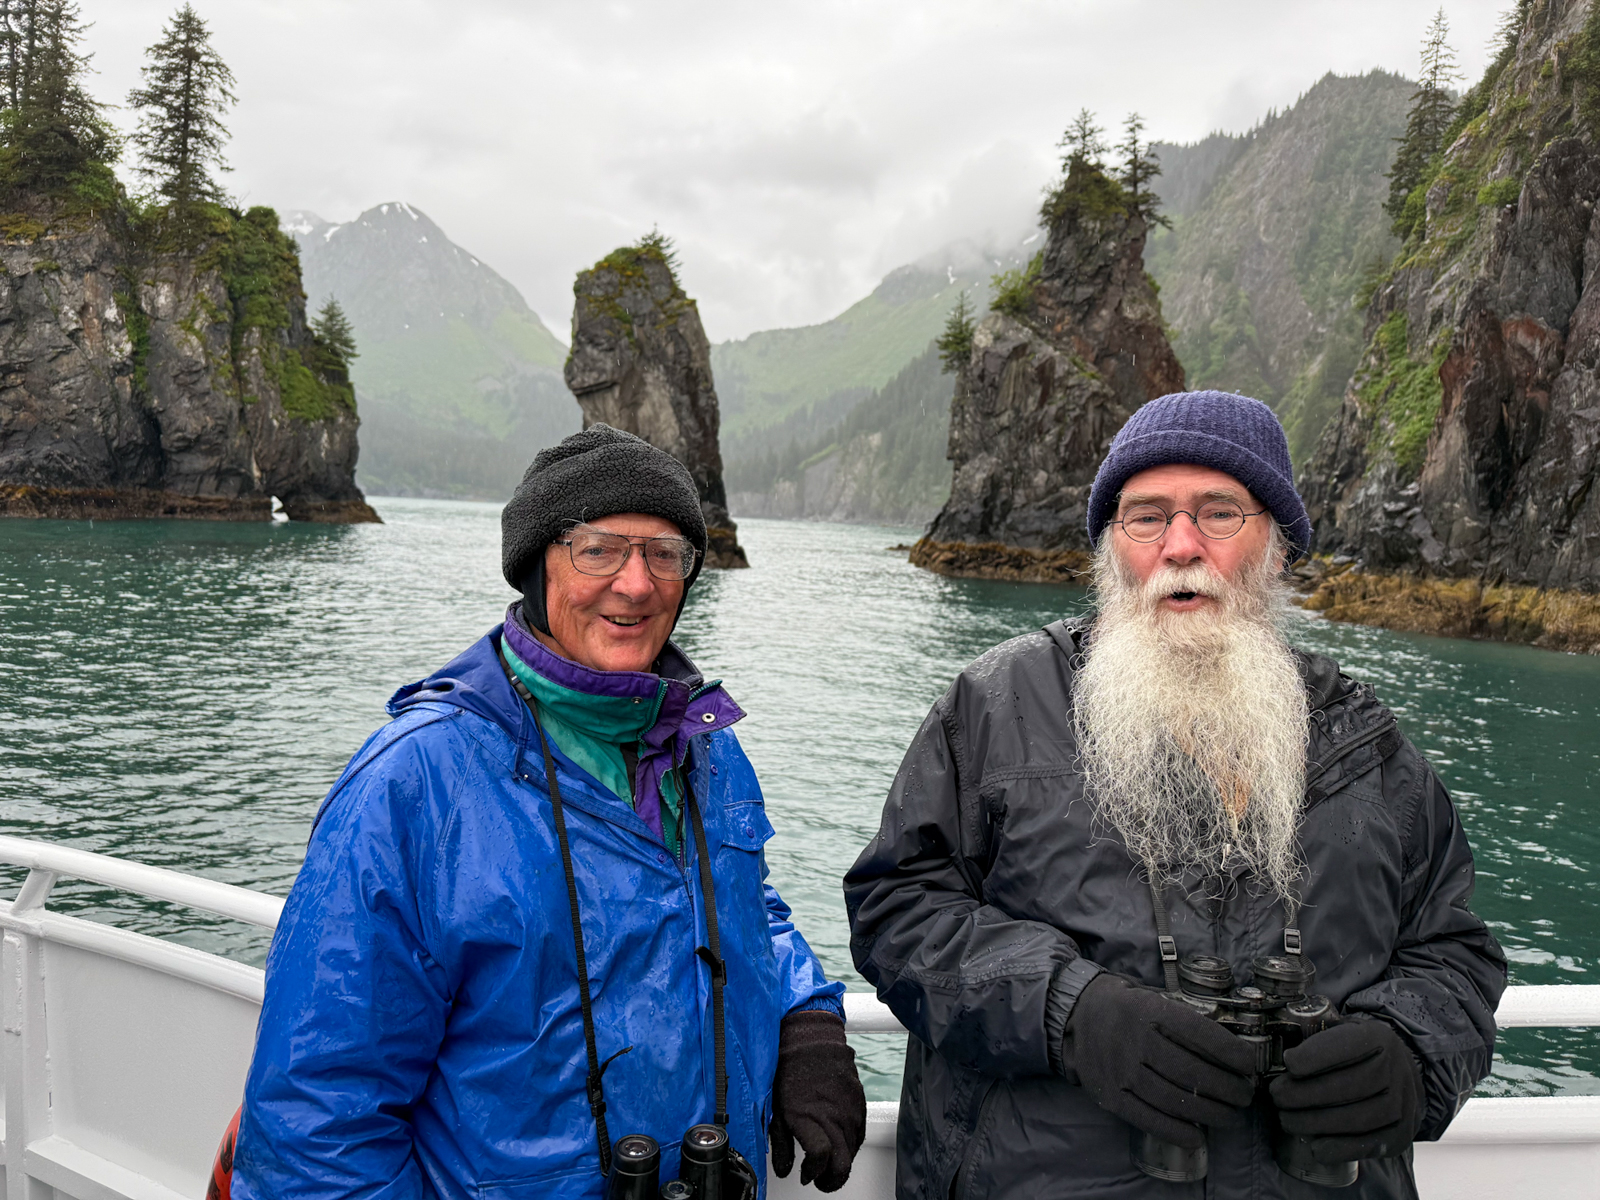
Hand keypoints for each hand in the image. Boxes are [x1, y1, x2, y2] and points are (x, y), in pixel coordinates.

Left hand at [769, 1011, 865, 1191]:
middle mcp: (835, 1117)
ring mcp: (850, 1111)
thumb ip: (781, 1146)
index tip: (805, 1175)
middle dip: (830, 1179)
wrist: (812, 1043)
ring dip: (841, 1163)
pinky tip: (839, 1142)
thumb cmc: (790, 1073)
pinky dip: (850, 1145)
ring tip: (827, 1162)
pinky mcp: (860, 1105)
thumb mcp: (776, 1112)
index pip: (821, 1159)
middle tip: (819, 1179)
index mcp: (810, 1119)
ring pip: (853, 1151)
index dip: (813, 1174)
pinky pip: (860, 1134)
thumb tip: (785, 1170)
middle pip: (842, 1164)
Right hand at [1063, 973, 1257, 1147]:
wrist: (1077, 1016)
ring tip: (1231, 1116)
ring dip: (1211, 1113)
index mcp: (1148, 1010)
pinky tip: (1198, 1136)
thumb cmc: (1126, 1007)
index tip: (1249, 1063)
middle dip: (1228, 1088)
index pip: (1197, 1032)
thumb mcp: (1152, 998)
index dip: (1229, 1051)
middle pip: (1191, 1072)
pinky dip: (1176, 1132)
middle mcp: (1134, 1041)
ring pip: (1174, 1099)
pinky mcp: (1110, 1096)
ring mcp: (1120, 1071)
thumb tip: (1229, 1047)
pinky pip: (1148, 1119)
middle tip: (1246, 1094)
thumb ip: (1183, 1018)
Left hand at [1269, 1019, 1422, 1162]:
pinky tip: (1315, 1147)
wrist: (1400, 1074)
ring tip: (1287, 1119)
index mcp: (1378, 1039)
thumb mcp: (1341, 1030)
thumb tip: (1277, 1051)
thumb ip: (1315, 1034)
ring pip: (1357, 1118)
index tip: (1289, 1064)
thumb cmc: (1358, 1052)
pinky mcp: (1401, 1133)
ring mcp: (1402, 1104)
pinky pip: (1370, 1145)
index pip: (1347, 1047)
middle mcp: (1396, 1070)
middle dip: (1305, 1094)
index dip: (1314, 1058)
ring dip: (1316, 1123)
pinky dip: (1340, 1148)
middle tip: (1278, 1096)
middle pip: (1349, 1087)